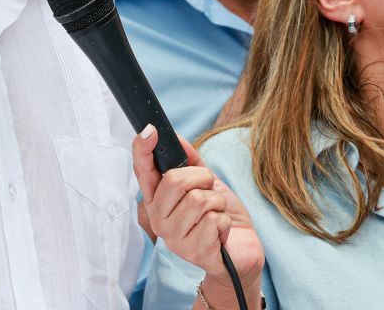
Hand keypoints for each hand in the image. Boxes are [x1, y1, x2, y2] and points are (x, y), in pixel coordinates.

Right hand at [132, 125, 263, 295]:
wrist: (240, 252)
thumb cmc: (220, 216)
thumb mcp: (207, 184)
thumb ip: (191, 162)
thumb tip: (176, 137)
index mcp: (158, 200)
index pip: (142, 170)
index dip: (143, 149)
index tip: (150, 130)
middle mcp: (159, 219)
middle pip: (175, 181)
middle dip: (202, 178)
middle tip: (209, 189)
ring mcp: (174, 238)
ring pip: (198, 200)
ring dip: (217, 203)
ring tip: (217, 214)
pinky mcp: (194, 252)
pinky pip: (214, 220)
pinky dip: (225, 221)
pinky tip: (222, 233)